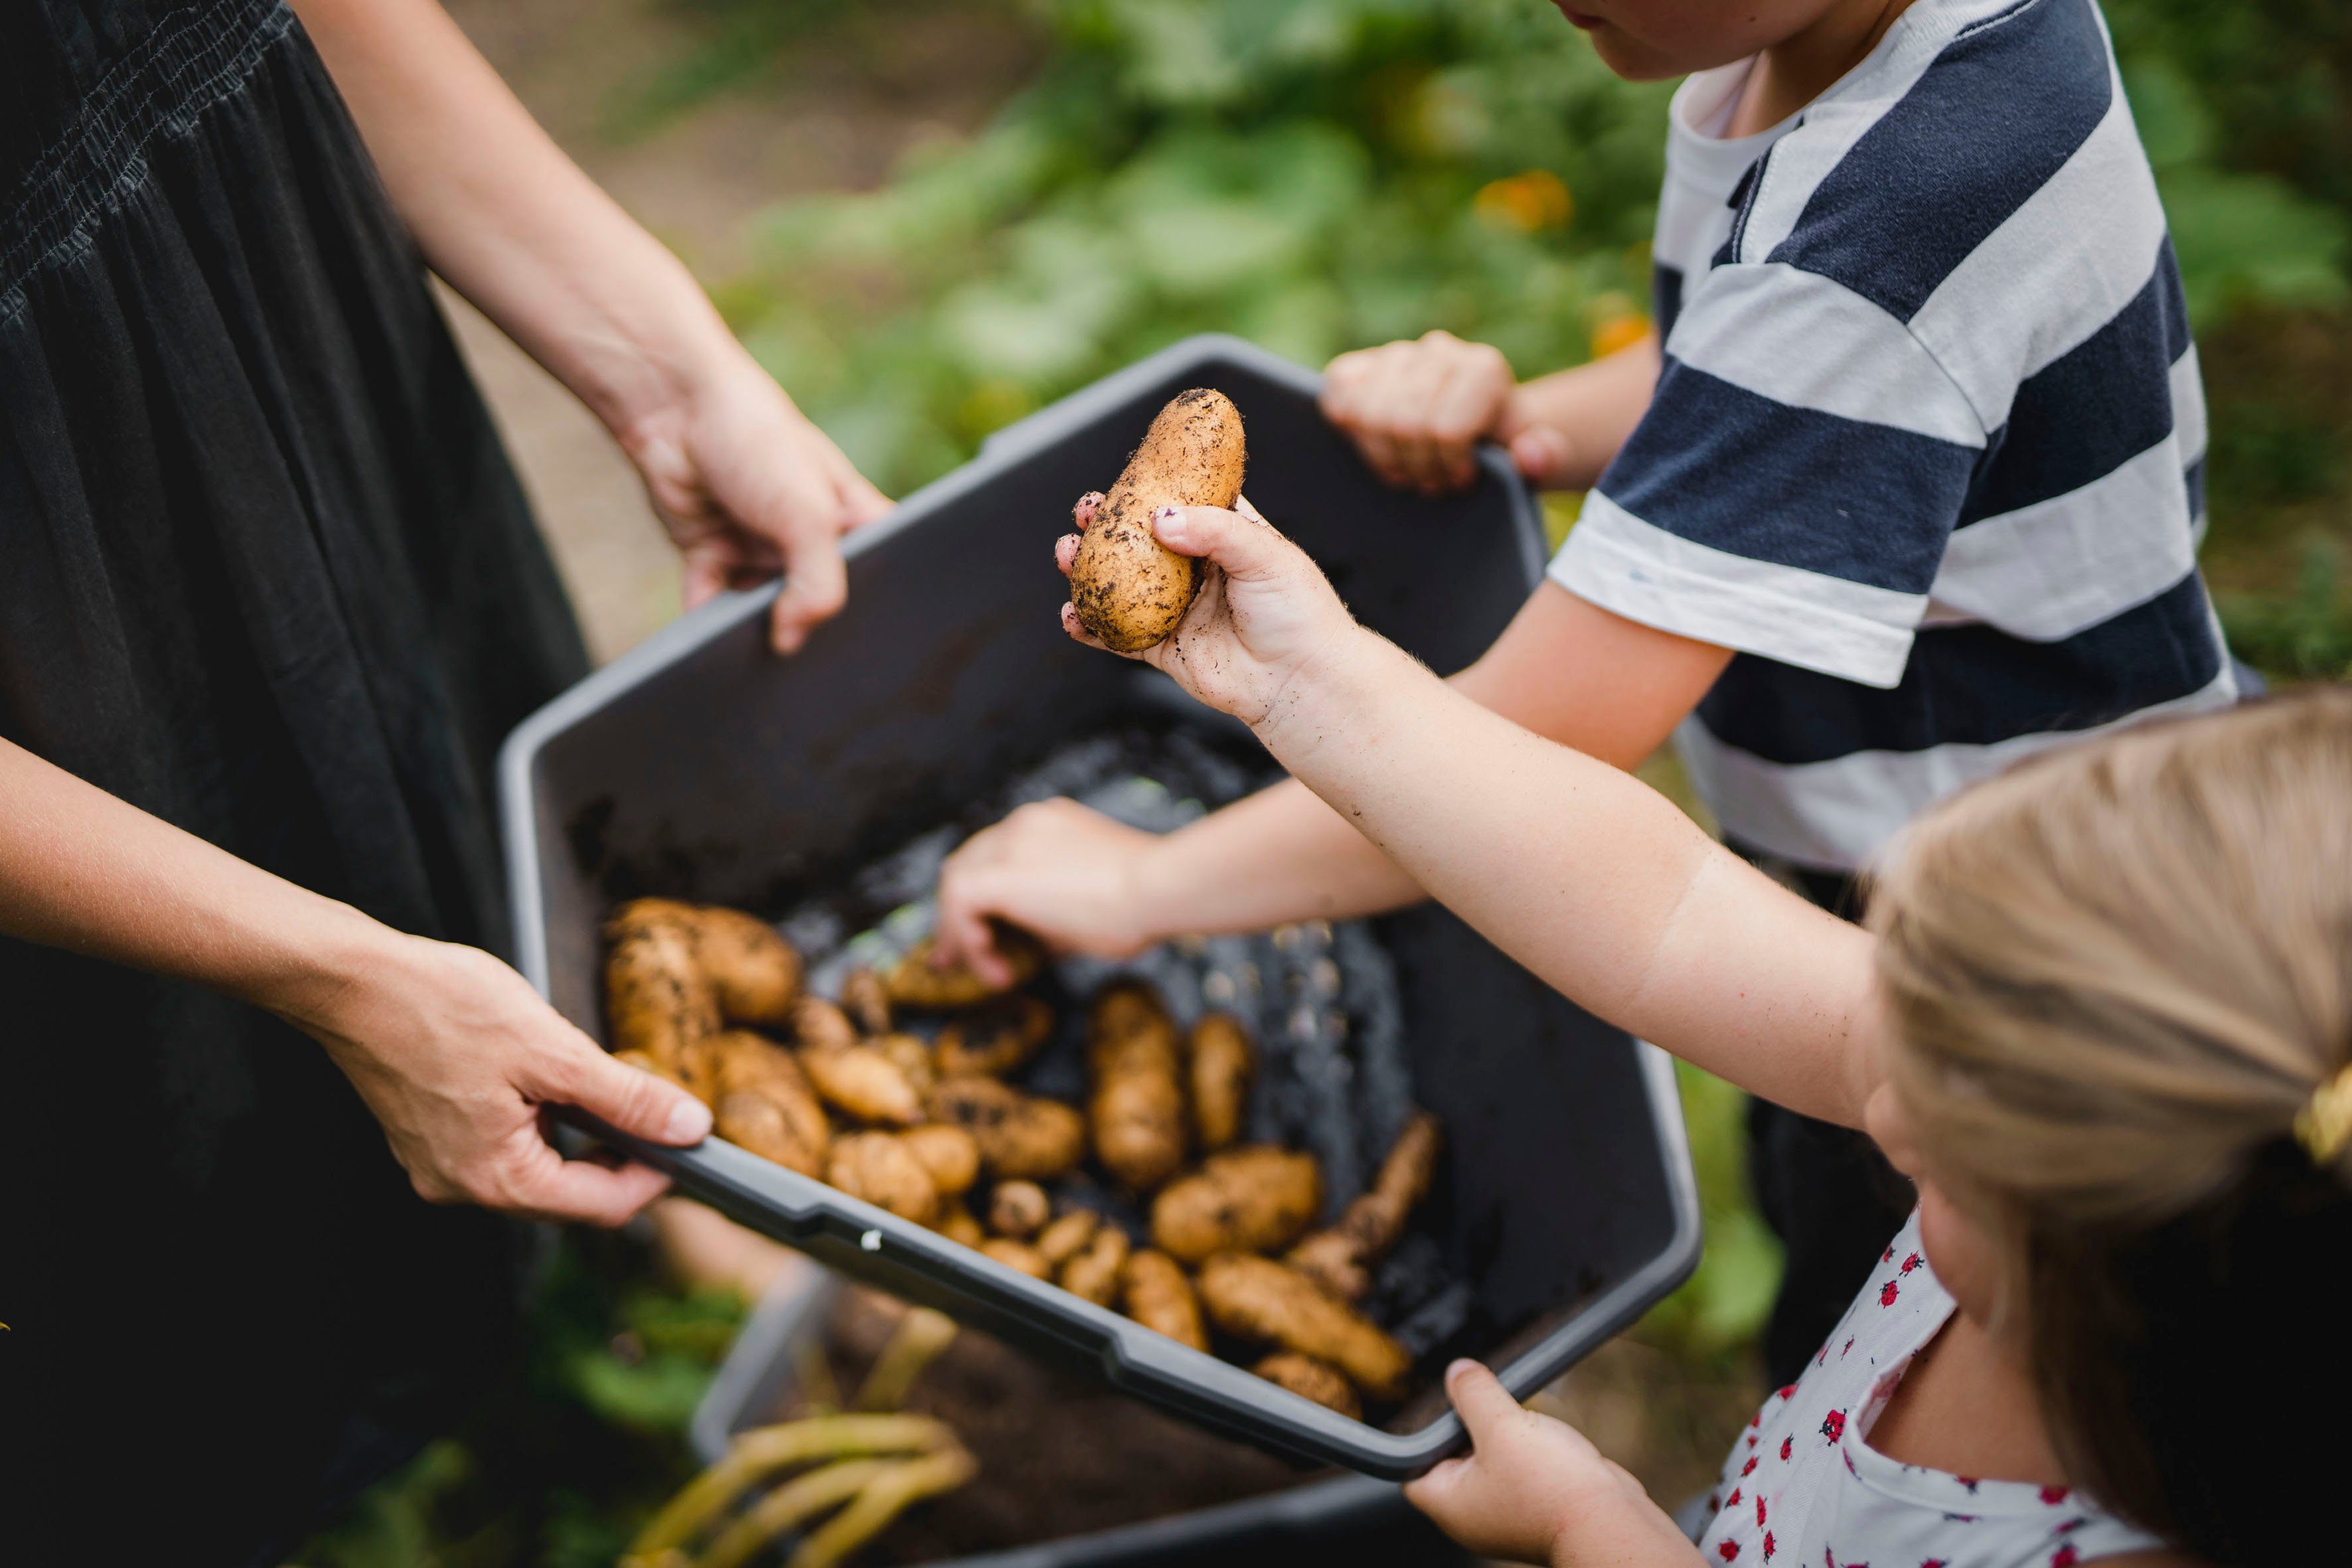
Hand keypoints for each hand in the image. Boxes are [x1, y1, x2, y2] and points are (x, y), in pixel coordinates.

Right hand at [288, 929, 712, 1225]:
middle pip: (568, 1193)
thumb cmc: (440, 1007)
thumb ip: (625, 1096)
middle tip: (654, 1106)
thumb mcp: (552, 1050)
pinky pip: (503, 1144)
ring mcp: (440, 1166)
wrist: (351, 980)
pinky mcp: (430, 1139)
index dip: (654, 1177)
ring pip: (537, 1166)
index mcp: (495, 1178)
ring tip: (592, 1079)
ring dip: (577, 1132)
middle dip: (618, 1154)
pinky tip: (543, 1076)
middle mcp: (463, 1187)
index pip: (600, 1206)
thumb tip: (688, 1126)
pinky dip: (537, 1120)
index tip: (688, 1143)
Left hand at [621, 353, 892, 653]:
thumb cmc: (759, 441)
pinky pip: (713, 603)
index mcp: (852, 520)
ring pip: (766, 611)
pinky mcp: (713, 555)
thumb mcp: (809, 516)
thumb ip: (818, 587)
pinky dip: (707, 625)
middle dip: (814, 631)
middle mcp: (810, 539)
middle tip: (814, 671)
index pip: (884, 573)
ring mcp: (760, 548)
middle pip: (821, 602)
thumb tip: (790, 643)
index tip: (875, 647)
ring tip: (756, 667)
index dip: (883, 608)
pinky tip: (710, 649)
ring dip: (756, 634)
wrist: (674, 408)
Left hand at [934, 797, 1163, 982]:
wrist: (1160, 887)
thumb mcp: (1095, 908)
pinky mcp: (998, 872)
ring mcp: (1010, 842)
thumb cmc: (1147, 901)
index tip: (982, 930)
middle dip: (956, 910)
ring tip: (967, 970)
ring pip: (957, 881)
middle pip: (969, 862)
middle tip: (951, 955)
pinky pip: (960, 905)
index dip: (985, 895)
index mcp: (1049, 825)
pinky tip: (996, 970)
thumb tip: (1041, 945)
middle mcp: (1024, 825)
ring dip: (958, 930)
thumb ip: (1060, 918)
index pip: (999, 854)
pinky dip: (968, 940)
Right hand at [1056, 490, 1360, 727]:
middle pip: (1136, 541)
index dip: (1145, 489)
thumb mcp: (1264, 554)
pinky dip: (1089, 626)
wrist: (1300, 680)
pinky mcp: (1162, 648)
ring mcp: (1174, 609)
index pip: (1177, 503)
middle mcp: (1193, 570)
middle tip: (1085, 513)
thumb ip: (1214, 530)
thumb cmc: (1297, 611)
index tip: (1119, 477)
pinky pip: (1115, 636)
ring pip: (1117, 585)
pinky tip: (1070, 615)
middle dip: (1103, 527)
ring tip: (1066, 554)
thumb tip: (1160, 519)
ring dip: (1085, 570)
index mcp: (1222, 536)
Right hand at [1321, 331, 1574, 493]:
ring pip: (1367, 416)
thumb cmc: (1500, 448)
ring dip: (1386, 457)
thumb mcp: (1533, 458)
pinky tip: (1380, 448)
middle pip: (1403, 425)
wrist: (1477, 428)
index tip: (1463, 478)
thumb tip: (1533, 456)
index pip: (1445, 429)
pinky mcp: (1357, 368)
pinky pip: (1338, 402)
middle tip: (1433, 481)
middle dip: (1417, 467)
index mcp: (1483, 369)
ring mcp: (1394, 355)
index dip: (1449, 467)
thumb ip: (1543, 456)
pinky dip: (1353, 436)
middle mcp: (1438, 351)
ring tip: (1411, 468)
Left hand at [1405, 1360, 1701, 1565]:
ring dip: (1501, 1430)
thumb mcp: (1501, 1425)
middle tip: (1475, 1392)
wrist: (1610, 1520)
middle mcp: (1473, 1514)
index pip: (1410, 1467)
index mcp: (1450, 1504)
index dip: (1415, 1432)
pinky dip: (1527, 1445)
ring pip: (1490, 1458)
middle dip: (1465, 1422)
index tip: (1429, 1400)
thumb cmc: (1551, 1488)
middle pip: (1451, 1456)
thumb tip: (1456, 1371)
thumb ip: (1473, 1394)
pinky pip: (1521, 1467)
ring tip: (1511, 1408)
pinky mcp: (1537, 1504)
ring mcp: (1506, 1510)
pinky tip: (1539, 1425)